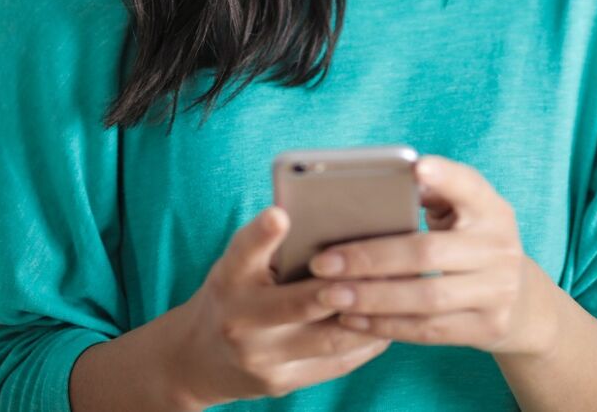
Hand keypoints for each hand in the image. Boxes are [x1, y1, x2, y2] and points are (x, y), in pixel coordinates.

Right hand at [163, 203, 393, 409]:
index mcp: (229, 278)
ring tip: (401, 294)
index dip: (262, 234)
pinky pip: (335, 363)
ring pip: (329, 338)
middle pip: (300, 303)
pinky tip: (387, 324)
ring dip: (369, 317)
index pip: (243, 252)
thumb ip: (271, 248)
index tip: (280, 214)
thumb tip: (336, 221)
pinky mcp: (281, 383)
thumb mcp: (238, 266)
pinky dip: (366, 342)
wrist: (196, 359)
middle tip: (385, 266)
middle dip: (344, 287)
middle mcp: (240, 320)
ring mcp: (261, 358)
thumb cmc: (232, 295)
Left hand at [309, 154, 552, 357]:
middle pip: (428, 252)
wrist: (522, 300)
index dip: (444, 176)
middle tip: (323, 262)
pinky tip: (352, 318)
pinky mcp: (487, 327)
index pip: (469, 185)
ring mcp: (498, 291)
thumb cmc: (470, 243)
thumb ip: (429, 195)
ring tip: (329, 295)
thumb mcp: (463, 214)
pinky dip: (386, 326)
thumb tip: (371, 186)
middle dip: (370, 258)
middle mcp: (500, 247)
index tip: (415, 167)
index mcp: (491, 208)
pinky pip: (428, 330)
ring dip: (371, 298)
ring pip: (426, 297)